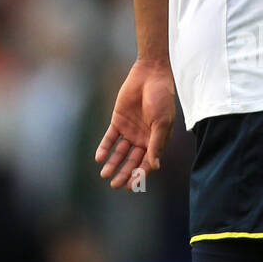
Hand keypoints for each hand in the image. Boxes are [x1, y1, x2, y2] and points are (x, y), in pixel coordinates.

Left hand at [95, 60, 175, 190]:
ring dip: (113, 163)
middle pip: (132, 160)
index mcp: (157, 140)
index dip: (140, 175)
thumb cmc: (161, 98)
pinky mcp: (118, 121)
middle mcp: (143, 138)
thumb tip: (155, 166)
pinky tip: (100, 157)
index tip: (131, 186)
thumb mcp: (161, 123)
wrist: (150, 75)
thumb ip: (156, 144)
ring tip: (105, 175)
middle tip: (115, 185)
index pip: (147, 163)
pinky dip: (105, 148)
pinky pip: (110, 138)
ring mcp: (130, 130)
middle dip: (124, 173)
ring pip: (120, 152)